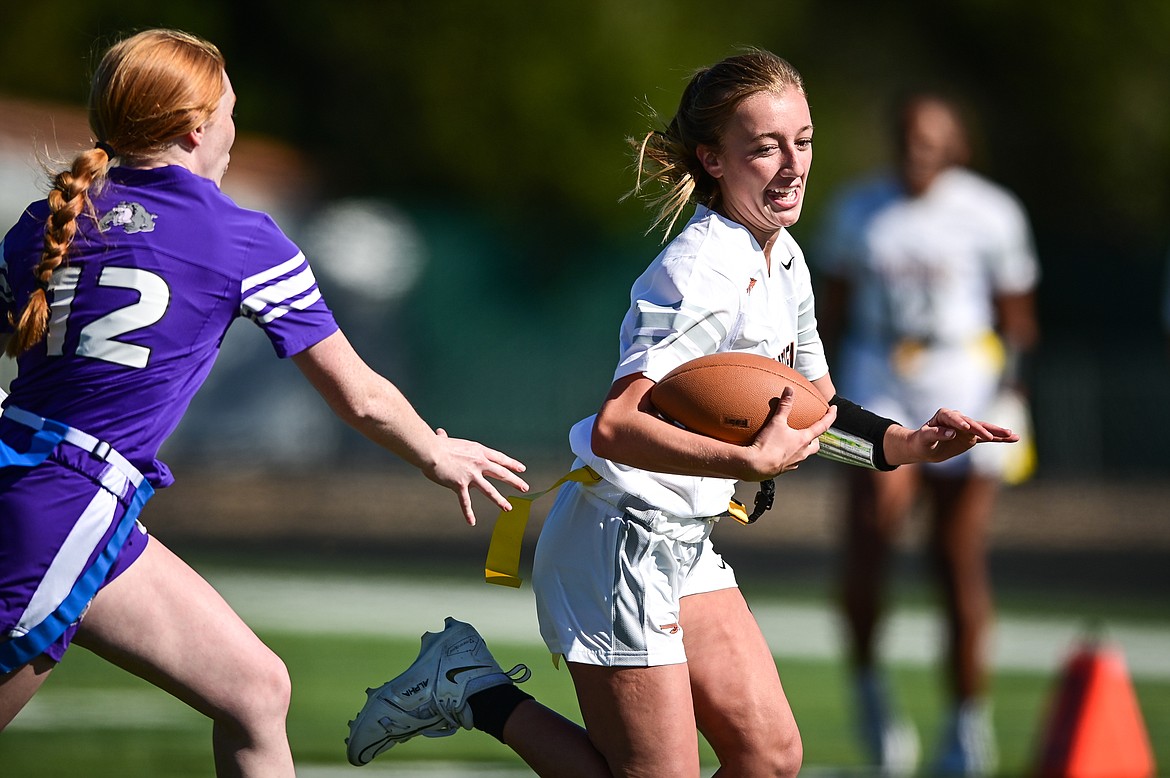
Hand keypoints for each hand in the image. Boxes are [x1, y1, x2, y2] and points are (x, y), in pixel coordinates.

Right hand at [423, 429, 528, 525]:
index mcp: (478, 451)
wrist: (430, 450)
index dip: (512, 464)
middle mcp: (478, 463)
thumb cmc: (434, 444)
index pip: (499, 458)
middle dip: (515, 481)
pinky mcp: (460, 485)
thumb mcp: (445, 440)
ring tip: (508, 508)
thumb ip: (445, 437)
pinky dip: (468, 513)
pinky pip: (465, 502)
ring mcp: (471, 475)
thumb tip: (440, 432)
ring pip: (490, 490)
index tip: (521, 468)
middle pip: (501, 473)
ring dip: (500, 500)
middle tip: (525, 488)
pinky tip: (471, 522)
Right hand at [745, 388, 837, 478]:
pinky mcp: (784, 468)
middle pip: (816, 445)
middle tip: (812, 431)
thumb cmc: (768, 445)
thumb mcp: (776, 422)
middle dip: (816, 438)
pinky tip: (781, 451)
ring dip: (803, 447)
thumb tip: (789, 390)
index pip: (823, 426)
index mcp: (803, 439)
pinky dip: (790, 455)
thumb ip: (784, 405)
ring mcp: (794, 462)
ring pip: (805, 454)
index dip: (830, 416)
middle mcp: (802, 452)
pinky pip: (792, 461)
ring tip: (795, 440)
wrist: (756, 466)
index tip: (834, 410)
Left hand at [892, 407, 1019, 464]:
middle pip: (972, 423)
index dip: (959, 422)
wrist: (924, 447)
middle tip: (991, 436)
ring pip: (984, 429)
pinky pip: (988, 437)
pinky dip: (999, 438)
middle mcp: (958, 419)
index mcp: (943, 415)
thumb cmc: (921, 441)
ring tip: (1011, 434)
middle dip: (981, 429)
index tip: (966, 428)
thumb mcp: (924, 438)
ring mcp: (967, 427)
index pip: (952, 417)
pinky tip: (1013, 438)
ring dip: (997, 432)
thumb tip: (950, 433)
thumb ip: (934, 434)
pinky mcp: (972, 436)